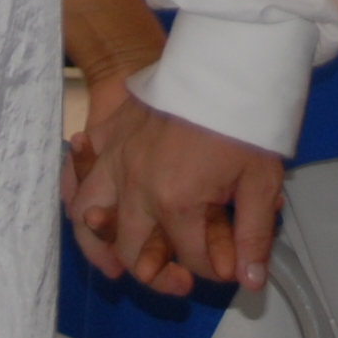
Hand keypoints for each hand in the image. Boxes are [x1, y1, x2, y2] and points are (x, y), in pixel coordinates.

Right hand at [66, 96, 284, 297]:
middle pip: (132, 251)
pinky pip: (76, 171)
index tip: (231, 264)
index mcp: (175, 202)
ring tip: (117, 264)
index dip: (216, 269)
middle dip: (156, 273)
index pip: (192, 258)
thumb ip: (253, 234)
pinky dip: (77, 192)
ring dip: (99, 245)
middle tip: (179, 277)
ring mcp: (115, 158)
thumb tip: (250, 281)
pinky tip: (92, 206)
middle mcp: (135, 187)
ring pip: (88, 217)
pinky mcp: (106, 133)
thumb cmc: (242, 117)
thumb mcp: (261, 178)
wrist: (220, 56)